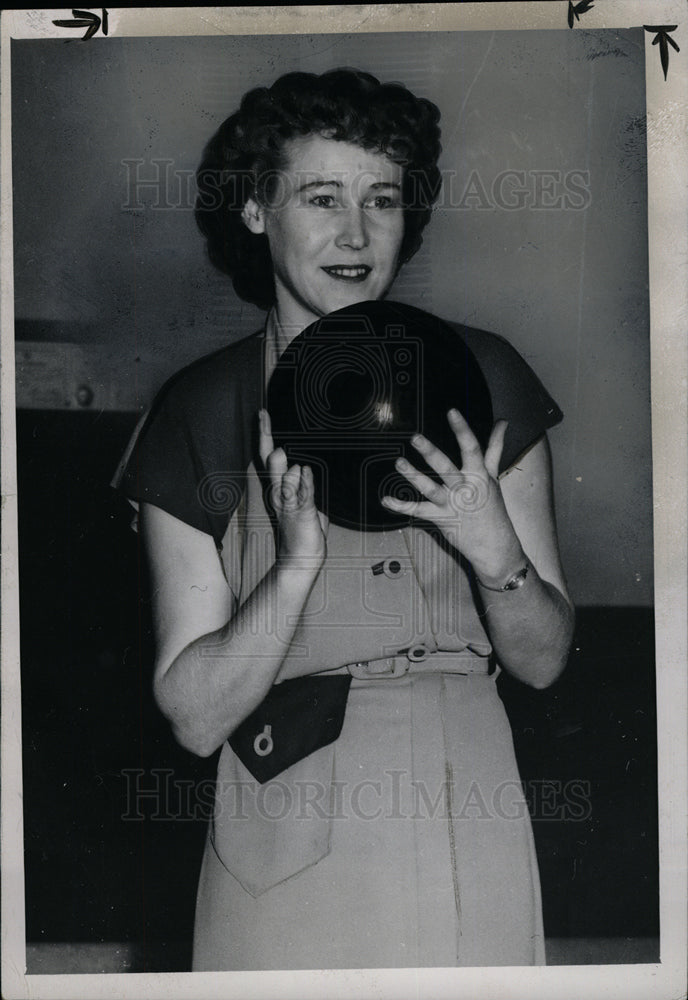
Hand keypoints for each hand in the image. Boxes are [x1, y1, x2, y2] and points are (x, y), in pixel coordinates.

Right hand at [258, 409, 327, 566]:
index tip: (263, 415)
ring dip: (280, 468)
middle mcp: (279, 495)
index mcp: (280, 491)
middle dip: (266, 439)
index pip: (270, 459)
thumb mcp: (305, 504)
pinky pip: (300, 497)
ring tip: (279, 451)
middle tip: (263, 417)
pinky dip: (301, 484)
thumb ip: (303, 487)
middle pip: (269, 463)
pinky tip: (300, 471)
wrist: (300, 561)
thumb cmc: (304, 534)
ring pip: (281, 481)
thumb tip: (302, 470)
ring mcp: (288, 506)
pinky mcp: (300, 516)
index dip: (266, 437)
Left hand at [381, 409, 524, 585]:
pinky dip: (400, 506)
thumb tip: (502, 423)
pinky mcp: (441, 519)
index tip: (451, 412)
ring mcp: (451, 505)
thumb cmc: (493, 507)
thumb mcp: (493, 476)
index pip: (471, 448)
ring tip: (398, 463)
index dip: (462, 429)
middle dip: (430, 453)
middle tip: (414, 438)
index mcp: (479, 474)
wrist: (495, 545)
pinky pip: (418, 511)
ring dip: (413, 476)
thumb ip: (494, 448)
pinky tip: (385, 499)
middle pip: (445, 467)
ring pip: (430, 489)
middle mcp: (465, 488)